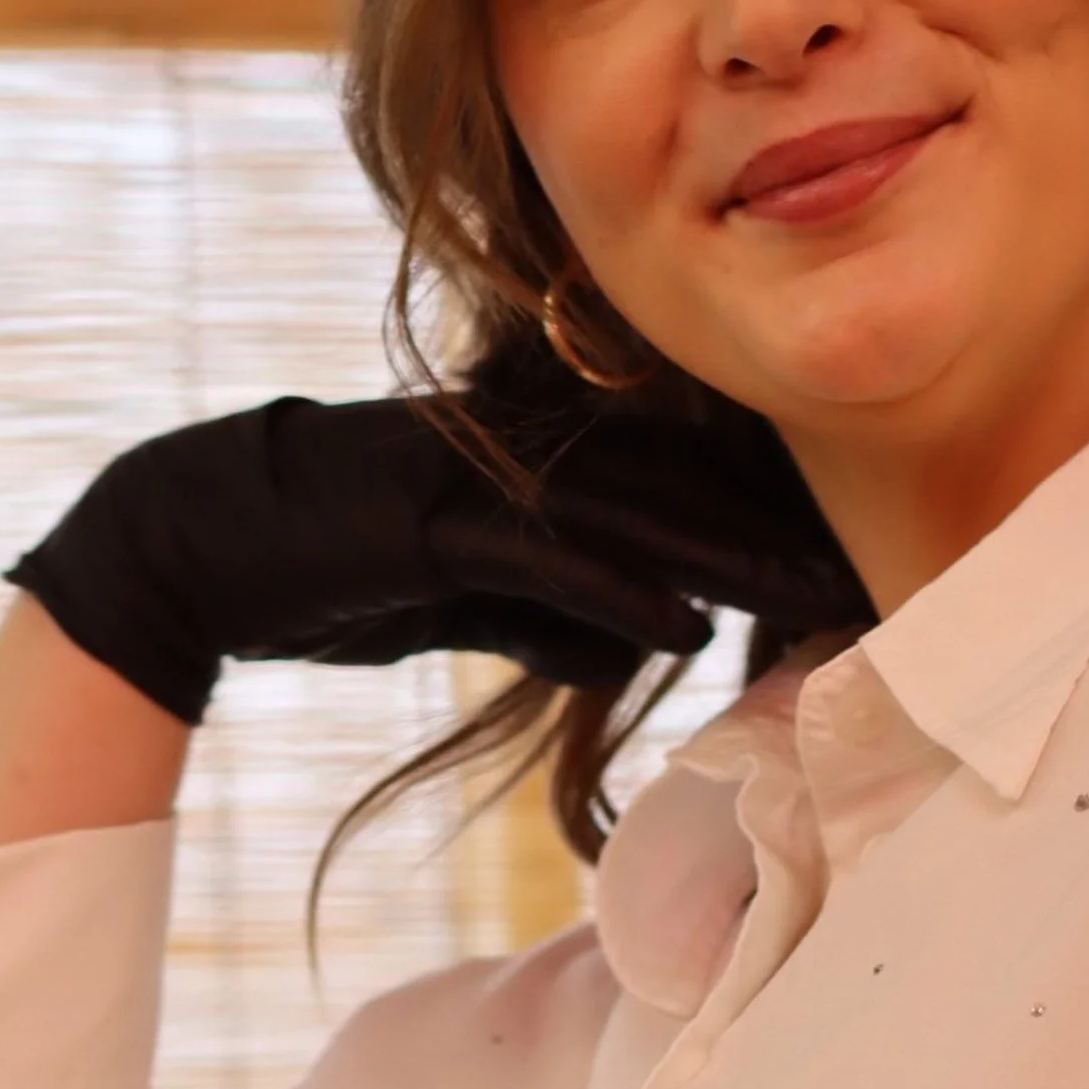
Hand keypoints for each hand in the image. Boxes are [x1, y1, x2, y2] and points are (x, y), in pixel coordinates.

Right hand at [5, 322, 868, 721]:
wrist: (204, 537)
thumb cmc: (343, 565)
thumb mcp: (472, 600)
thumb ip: (559, 607)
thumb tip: (657, 633)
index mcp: (545, 465)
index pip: (680, 490)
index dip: (770, 529)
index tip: (859, 573)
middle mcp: (527, 455)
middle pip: (685, 490)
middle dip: (786, 536)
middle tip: (885, 578)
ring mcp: (482, 478)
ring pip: (635, 513)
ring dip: (733, 559)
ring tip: (823, 598)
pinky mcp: (432, 516)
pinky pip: (541, 556)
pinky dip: (614, 591)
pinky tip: (682, 624)